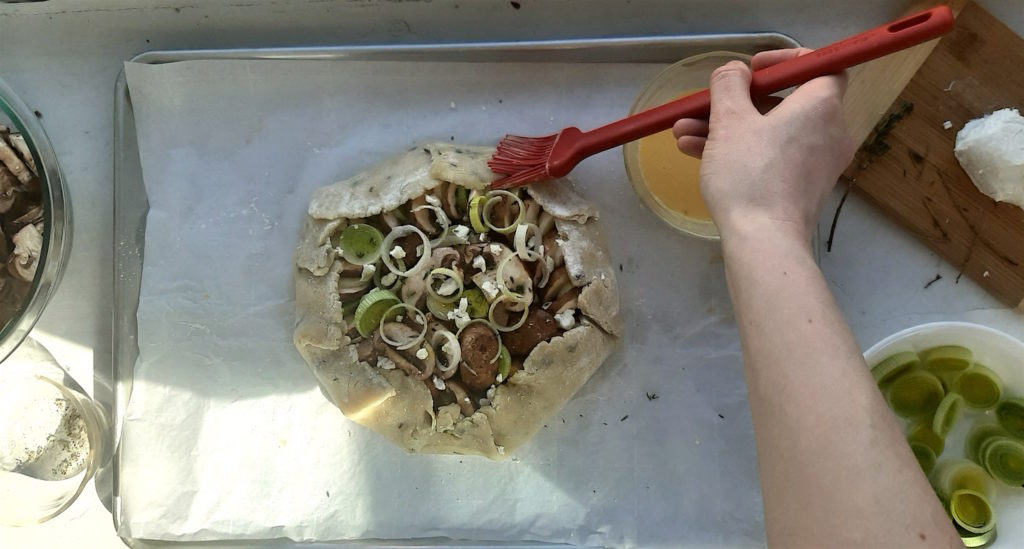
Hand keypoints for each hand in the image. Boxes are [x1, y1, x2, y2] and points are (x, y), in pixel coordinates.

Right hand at [672, 49, 854, 241]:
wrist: (765, 241)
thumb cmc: (750, 174)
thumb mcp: (730, 122)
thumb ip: (730, 86)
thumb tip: (735, 71)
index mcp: (820, 106)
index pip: (820, 66)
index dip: (787, 62)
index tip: (753, 69)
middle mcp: (829, 131)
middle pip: (784, 102)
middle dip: (736, 103)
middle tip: (706, 105)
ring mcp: (817, 163)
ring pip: (770, 132)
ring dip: (727, 129)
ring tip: (684, 133)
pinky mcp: (802, 188)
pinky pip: (772, 156)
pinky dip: (741, 151)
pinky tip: (696, 153)